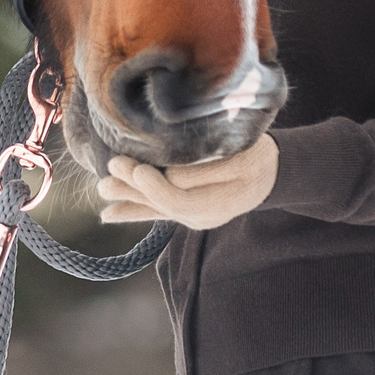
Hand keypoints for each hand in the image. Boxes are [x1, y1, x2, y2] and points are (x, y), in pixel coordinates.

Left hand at [96, 136, 278, 229]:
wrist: (271, 173)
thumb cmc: (256, 157)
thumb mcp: (239, 158)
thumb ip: (205, 171)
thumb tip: (170, 175)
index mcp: (216, 203)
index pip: (177, 200)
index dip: (154, 186)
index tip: (138, 168)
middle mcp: (199, 216)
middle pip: (160, 204)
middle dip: (133, 187)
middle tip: (111, 168)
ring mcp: (191, 217)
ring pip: (154, 208)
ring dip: (127, 198)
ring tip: (103, 190)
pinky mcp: (185, 212)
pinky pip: (156, 214)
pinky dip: (132, 212)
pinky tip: (110, 214)